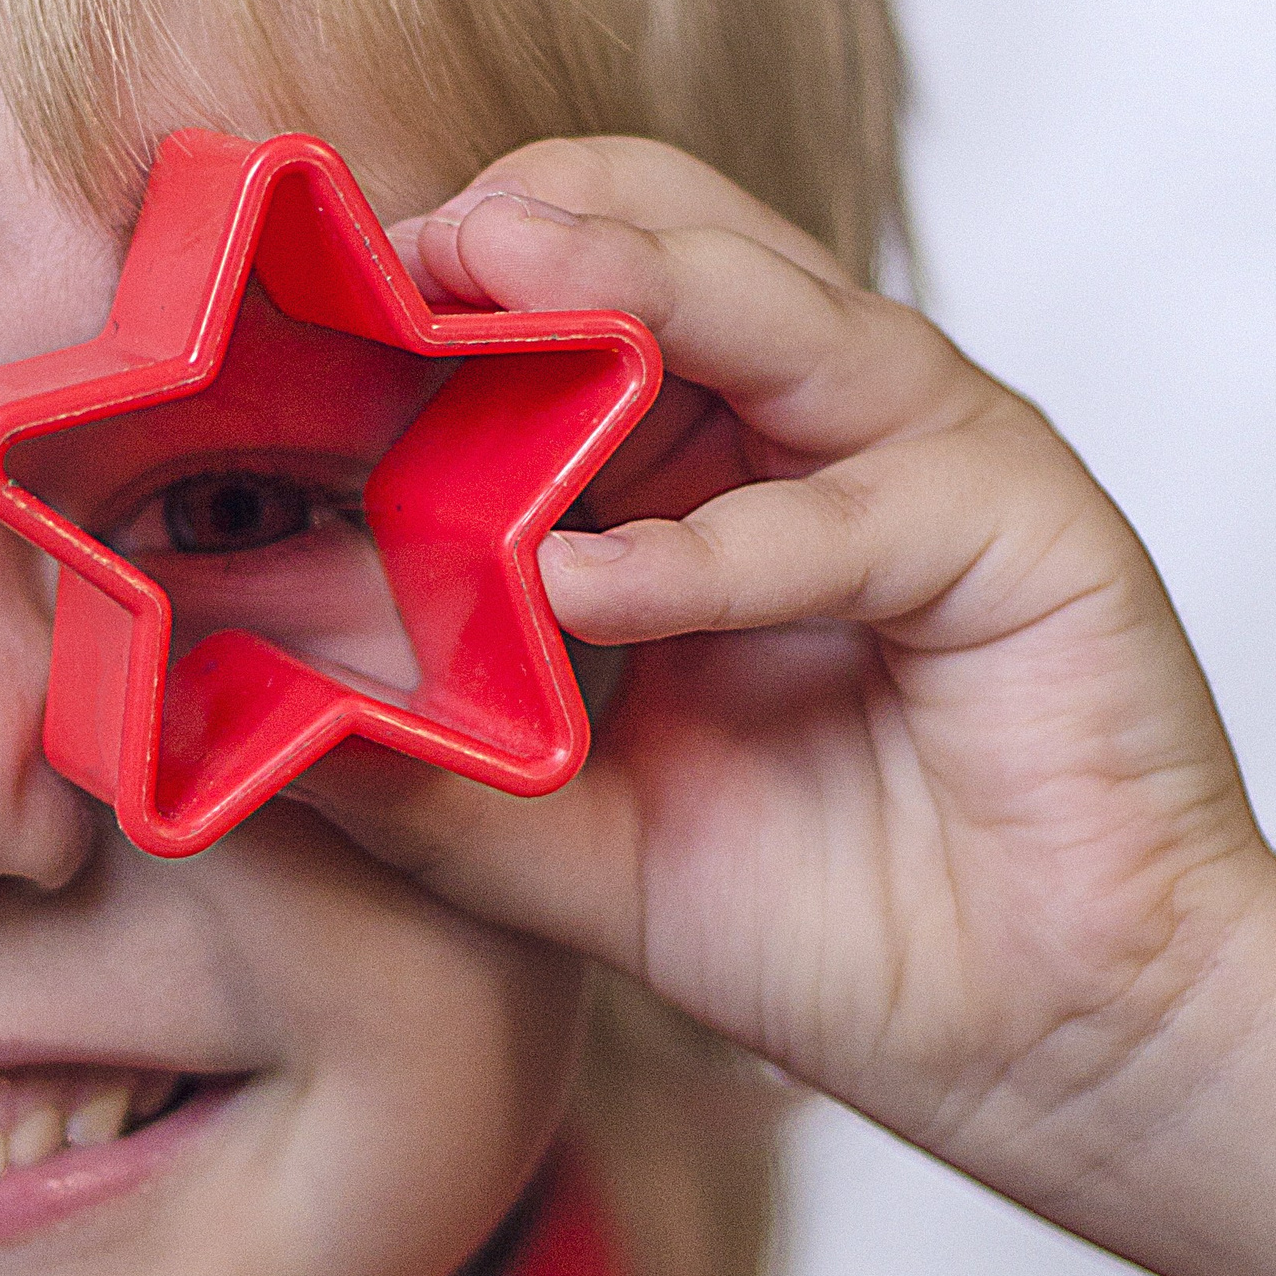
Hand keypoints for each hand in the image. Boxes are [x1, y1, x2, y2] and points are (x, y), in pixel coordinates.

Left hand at [300, 137, 1275, 1275]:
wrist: (1035, 1048)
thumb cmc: (824, 917)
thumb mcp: (573, 837)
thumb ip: (428, 774)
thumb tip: (239, 720)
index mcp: (701, 461)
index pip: (568, 303)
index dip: (438, 293)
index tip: (294, 308)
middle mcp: (804, 423)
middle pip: (662, 238)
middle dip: (517, 226)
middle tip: (384, 251)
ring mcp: (914, 453)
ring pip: (760, 303)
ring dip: (614, 279)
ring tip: (474, 272)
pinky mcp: (1013, 524)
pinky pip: (839, 509)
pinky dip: (704, 547)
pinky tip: (583, 583)